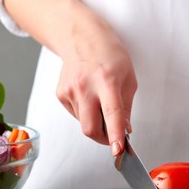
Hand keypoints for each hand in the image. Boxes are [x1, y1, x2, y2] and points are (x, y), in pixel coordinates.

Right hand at [56, 15, 136, 155]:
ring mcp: (69, 91)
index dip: (115, 134)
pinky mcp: (60, 94)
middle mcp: (85, 86)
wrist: (81, 38)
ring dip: (95, 121)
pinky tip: (88, 95)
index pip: (112, 113)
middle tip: (111, 134)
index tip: (117, 150)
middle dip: (102, 138)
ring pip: (83, 123)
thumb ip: (127, 107)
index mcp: (107, 80)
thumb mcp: (128, 77)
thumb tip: (125, 131)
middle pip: (90, 128)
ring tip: (99, 101)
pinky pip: (75, 114)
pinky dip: (85, 112)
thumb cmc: (110, 54)